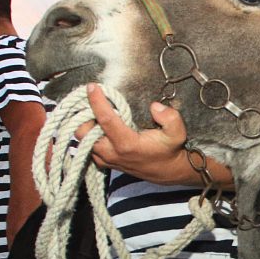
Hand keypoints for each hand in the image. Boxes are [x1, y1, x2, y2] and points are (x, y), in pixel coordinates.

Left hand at [76, 84, 190, 182]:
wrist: (168, 171)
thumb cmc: (170, 150)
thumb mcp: (177, 133)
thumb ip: (170, 117)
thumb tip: (154, 106)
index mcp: (127, 143)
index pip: (105, 119)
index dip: (96, 101)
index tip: (91, 87)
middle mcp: (112, 153)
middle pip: (83, 132)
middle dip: (82, 115)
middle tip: (90, 101)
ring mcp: (107, 159)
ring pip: (82, 140)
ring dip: (84, 125)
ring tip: (91, 112)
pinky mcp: (105, 163)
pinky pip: (87, 148)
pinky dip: (87, 136)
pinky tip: (95, 126)